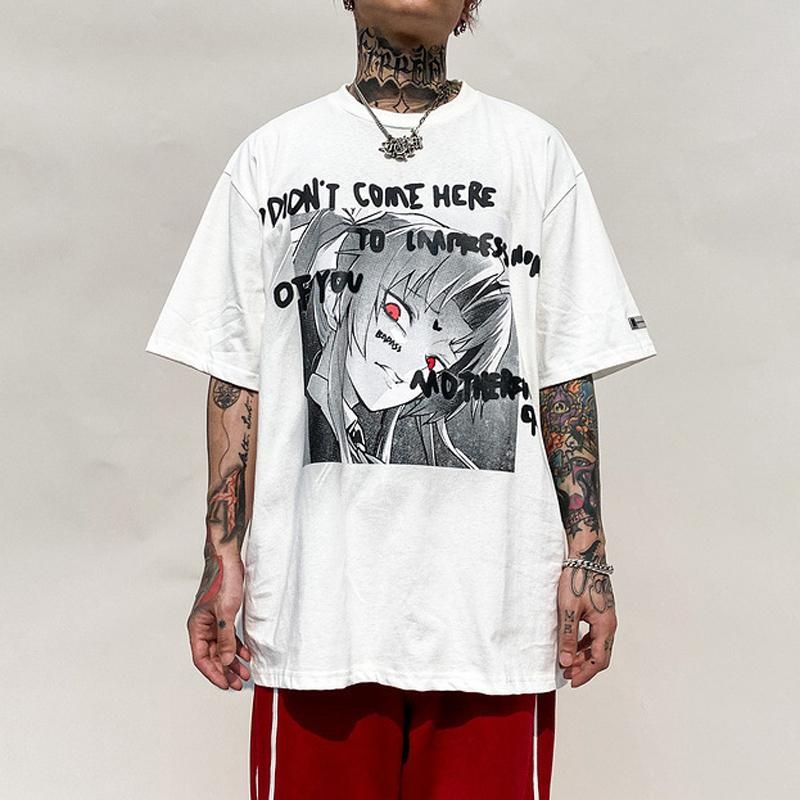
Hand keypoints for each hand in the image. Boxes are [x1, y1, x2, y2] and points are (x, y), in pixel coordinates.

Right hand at [187, 550, 251, 689]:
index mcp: (197, 626)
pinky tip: (246, 655)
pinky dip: (237, 647)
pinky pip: (229, 637)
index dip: (213, 672)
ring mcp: (213, 621)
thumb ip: (226, 638)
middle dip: (224, 670)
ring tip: (244, 673)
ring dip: (232, 661)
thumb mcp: (226, 612)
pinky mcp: (224, 615)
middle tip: (237, 683)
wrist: (228, 559)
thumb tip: (226, 661)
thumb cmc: (222, 580)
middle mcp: (203, 626)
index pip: (202, 658)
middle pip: (212, 656)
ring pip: (222, 648)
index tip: (225, 683)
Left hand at [557, 563, 616, 687]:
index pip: (599, 660)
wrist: (585, 557)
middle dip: (584, 667)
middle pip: (600, 655)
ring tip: (567, 660)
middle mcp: (609, 624)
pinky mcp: (600, 611)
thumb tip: (566, 661)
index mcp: (605, 626)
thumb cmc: (578, 579)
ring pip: (597, 645)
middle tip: (566, 673)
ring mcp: (606, 617)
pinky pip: (594, 634)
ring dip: (583, 656)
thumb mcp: (568, 610)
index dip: (585, 674)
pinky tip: (572, 643)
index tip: (572, 681)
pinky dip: (584, 643)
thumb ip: (568, 636)